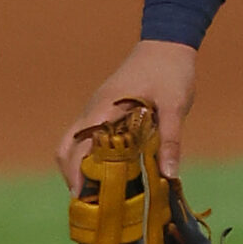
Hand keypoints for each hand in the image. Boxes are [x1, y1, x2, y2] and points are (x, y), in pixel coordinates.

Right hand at [55, 40, 198, 191]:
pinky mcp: (104, 109)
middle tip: (91, 201)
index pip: (78, 148)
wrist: (168, 42)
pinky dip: (89, 155)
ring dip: (79, 166)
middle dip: (73, 176)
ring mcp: (96, 109)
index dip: (77, 175)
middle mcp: (92, 111)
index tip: (84, 199)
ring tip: (98, 190)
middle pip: (67, 149)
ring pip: (74, 143)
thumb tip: (169, 174)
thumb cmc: (171, 72)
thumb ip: (171, 139)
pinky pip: (87, 136)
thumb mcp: (176, 106)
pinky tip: (109, 170)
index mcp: (104, 109)